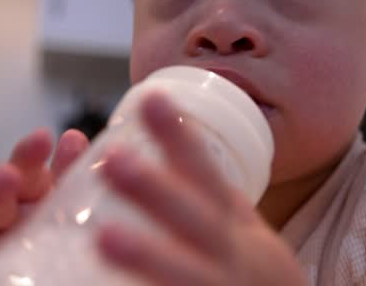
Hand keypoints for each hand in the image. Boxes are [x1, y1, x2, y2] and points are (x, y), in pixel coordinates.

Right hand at [0, 128, 88, 285]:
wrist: (76, 283)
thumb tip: (73, 138)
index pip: (26, 170)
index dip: (29, 154)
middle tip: (7, 178)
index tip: (41, 138)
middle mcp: (8, 223)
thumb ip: (73, 176)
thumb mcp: (80, 206)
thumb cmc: (74, 241)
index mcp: (35, 199)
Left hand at [98, 92, 307, 285]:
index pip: (207, 176)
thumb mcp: (248, 237)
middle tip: (114, 159)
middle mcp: (232, 259)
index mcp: (235, 229)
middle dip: (156, 191)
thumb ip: (217, 203)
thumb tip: (181, 150)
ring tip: (105, 238)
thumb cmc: (260, 281)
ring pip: (185, 275)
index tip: (150, 98)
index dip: (179, 138)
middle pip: (195, 221)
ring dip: (147, 255)